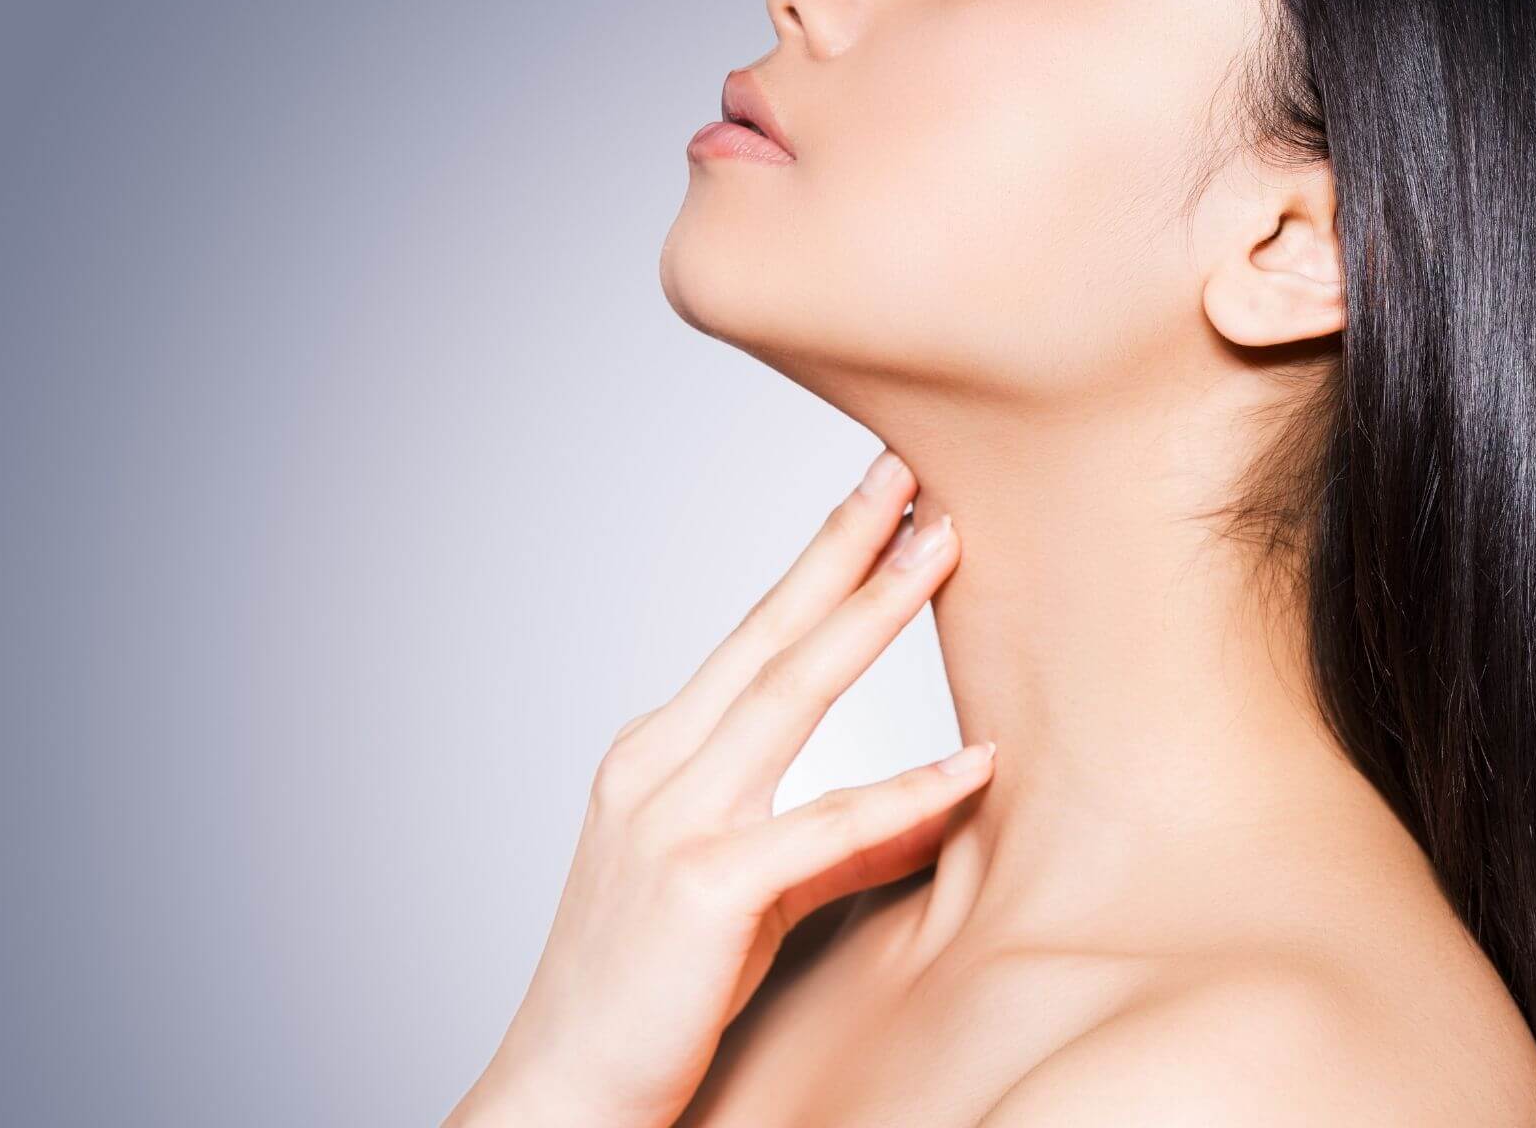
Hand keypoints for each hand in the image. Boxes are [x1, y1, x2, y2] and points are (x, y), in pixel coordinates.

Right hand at [444, 449, 991, 1127]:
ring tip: (941, 548)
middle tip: (912, 469)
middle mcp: (657, 766)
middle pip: (772, 634)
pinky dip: (907, 793)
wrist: (561, 1093)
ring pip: (791, 692)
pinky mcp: (702, 887)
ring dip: (873, 611)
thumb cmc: (654, 995)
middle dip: (847, 544)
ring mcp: (672, 820)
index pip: (758, 637)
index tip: (883, 498)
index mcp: (659, 755)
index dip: (823, 563)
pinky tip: (974, 762)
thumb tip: (948, 794)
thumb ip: (847, 839)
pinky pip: (824, 826)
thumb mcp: (756, 895)